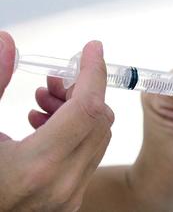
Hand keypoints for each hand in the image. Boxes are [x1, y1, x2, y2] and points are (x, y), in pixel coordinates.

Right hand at [0, 31, 113, 210]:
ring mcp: (67, 198)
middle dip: (81, 92)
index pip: (87, 107)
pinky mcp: (66, 204)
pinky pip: (87, 160)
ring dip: (78, 113)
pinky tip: (43, 128)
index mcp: (37, 166)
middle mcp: (61, 185)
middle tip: (54, 81)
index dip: (92, 72)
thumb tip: (7, 42)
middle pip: (98, 121)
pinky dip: (75, 136)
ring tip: (43, 102)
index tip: (91, 49)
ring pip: (97, 140)